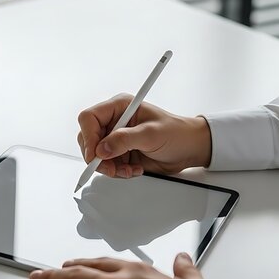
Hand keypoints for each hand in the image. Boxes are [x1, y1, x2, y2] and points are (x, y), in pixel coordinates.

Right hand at [77, 94, 211, 177]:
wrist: (189, 149)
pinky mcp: (120, 153)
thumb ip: (125, 140)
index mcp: (119, 107)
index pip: (89, 118)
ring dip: (109, 167)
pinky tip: (133, 170)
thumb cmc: (177, 133)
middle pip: (88, 139)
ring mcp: (116, 138)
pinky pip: (107, 165)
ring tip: (127, 170)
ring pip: (96, 155)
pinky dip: (117, 172)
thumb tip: (102, 149)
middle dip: (97, 157)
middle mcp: (115, 121)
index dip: (88, 137)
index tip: (95, 155)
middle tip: (111, 168)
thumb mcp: (151, 134)